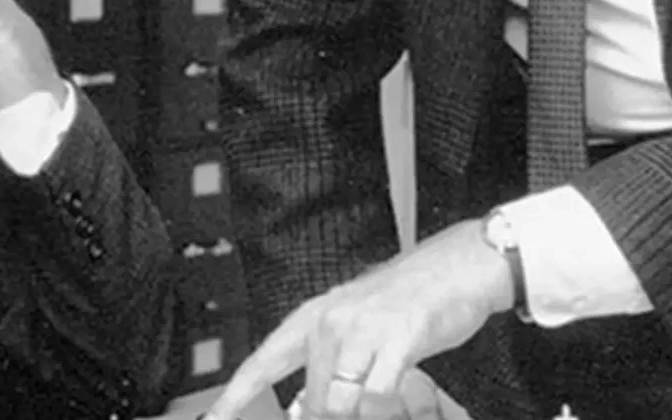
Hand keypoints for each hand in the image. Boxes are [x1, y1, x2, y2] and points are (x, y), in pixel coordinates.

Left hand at [204, 221, 511, 419]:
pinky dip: (387, 407)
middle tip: (368, 399)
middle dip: (338, 415)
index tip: (214, 418)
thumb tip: (314, 404)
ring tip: (390, 395)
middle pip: (316, 399)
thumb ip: (333, 360)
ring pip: (342, 403)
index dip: (236, 395)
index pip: (265, 361)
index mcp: (315, 317)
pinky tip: (400, 392)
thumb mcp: (358, 324)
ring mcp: (363, 330)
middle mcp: (331, 322)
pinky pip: (376, 396)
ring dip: (367, 413)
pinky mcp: (397, 340)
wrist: (457, 268)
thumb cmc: (409, 301)